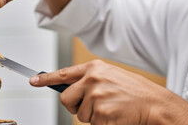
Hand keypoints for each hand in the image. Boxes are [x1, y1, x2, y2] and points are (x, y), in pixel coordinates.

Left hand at [30, 60, 187, 124]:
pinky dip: (102, 124)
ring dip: (93, 116)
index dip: (45, 79)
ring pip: (79, 115)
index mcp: (95, 68)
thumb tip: (72, 88)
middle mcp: (93, 79)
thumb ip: (91, 79)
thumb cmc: (136, 92)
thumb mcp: (112, 76)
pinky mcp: (101, 113)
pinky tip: (115, 116)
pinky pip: (91, 124)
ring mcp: (96, 96)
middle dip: (75, 106)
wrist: (155, 105)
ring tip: (112, 108)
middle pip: (66, 99)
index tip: (33, 81)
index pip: (64, 73)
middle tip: (95, 106)